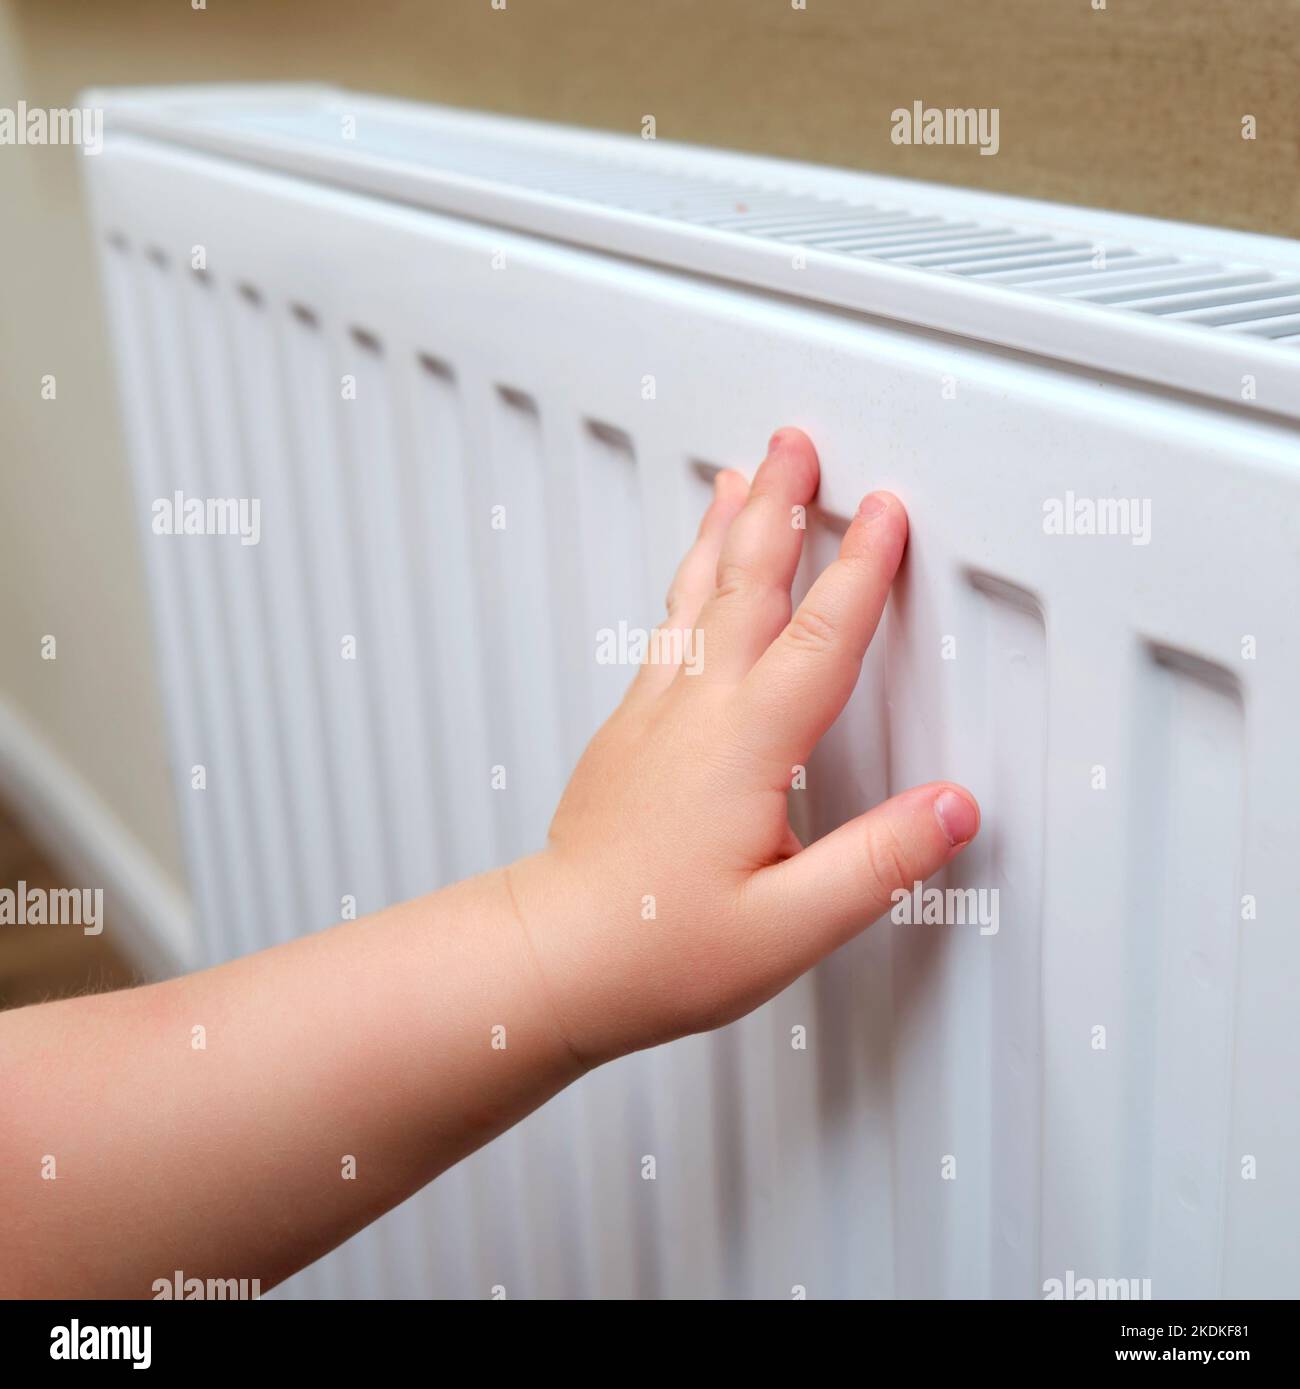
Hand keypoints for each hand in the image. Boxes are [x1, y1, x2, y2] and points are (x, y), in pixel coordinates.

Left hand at [509, 427, 979, 1067]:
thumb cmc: (657, 947)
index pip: (821, 638)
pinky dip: (687, 579)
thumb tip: (953, 810)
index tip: (885, 512)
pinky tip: (691, 576)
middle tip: (796, 443)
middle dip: (780, 506)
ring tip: (740, 477)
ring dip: (725, 528)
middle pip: (747, 583)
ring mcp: (653, 714)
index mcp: (745, 747)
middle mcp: (695, 712)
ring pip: (695, 594)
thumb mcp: (791, 926)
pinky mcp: (629, 730)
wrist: (553, 957)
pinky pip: (667, 627)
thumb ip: (878, 864)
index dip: (860, 569)